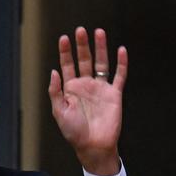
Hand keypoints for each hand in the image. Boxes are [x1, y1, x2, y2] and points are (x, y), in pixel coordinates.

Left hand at [48, 27, 126, 175]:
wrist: (93, 146)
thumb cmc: (74, 132)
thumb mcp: (59, 112)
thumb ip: (55, 91)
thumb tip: (53, 71)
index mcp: (70, 89)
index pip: (67, 65)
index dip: (65, 52)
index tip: (64, 38)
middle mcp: (85, 85)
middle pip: (84, 60)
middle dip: (82, 45)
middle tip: (81, 30)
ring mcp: (100, 88)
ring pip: (101, 63)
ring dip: (100, 48)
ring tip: (98, 32)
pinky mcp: (114, 94)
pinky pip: (119, 75)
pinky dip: (121, 63)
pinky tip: (121, 50)